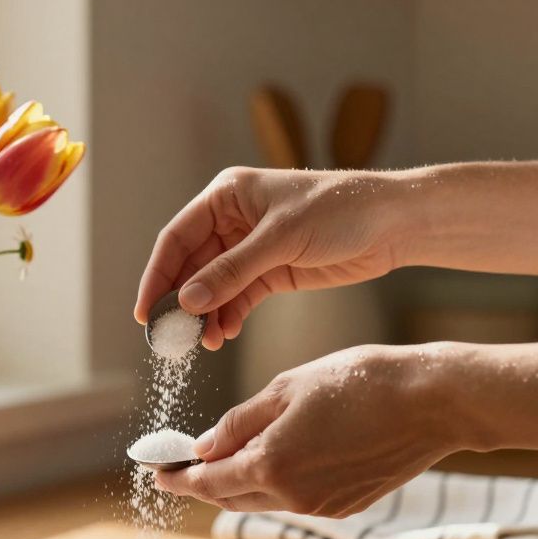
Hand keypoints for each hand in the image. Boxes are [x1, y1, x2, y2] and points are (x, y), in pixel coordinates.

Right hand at [133, 167, 408, 348]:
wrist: (393, 224)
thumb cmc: (340, 210)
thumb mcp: (280, 240)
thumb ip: (231, 271)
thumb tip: (186, 300)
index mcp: (226, 195)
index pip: (177, 238)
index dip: (157, 275)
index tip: (144, 312)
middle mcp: (233, 220)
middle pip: (191, 265)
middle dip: (181, 302)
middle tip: (171, 337)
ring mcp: (252, 248)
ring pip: (214, 286)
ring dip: (206, 314)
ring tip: (204, 342)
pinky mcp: (272, 272)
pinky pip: (239, 298)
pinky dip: (229, 316)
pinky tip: (225, 334)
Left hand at [154, 344, 468, 515]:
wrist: (433, 402)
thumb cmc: (361, 381)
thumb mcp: (288, 387)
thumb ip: (240, 422)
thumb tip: (204, 447)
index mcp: (270, 465)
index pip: (207, 482)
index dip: (177, 478)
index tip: (156, 473)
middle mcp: (293, 496)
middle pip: (231, 497)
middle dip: (205, 482)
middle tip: (184, 465)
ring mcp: (322, 506)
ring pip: (263, 499)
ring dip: (240, 483)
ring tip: (227, 458)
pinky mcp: (347, 505)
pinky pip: (296, 499)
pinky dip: (277, 483)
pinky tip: (279, 457)